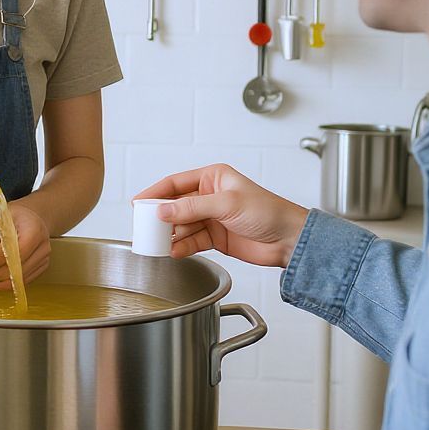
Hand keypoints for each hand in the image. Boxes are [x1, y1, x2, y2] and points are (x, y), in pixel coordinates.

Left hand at [0, 203, 50, 290]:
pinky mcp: (43, 265)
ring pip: (23, 275)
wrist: (35, 217)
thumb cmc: (16, 216)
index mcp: (33, 228)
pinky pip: (27, 279)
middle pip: (20, 266)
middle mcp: (42, 244)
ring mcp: (44, 256)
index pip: (16, 250)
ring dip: (3, 281)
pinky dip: (12, 283)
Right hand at [134, 164, 308, 268]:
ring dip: (170, 234)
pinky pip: (191, 241)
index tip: (138, 203)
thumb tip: (163, 211)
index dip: (155, 193)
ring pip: (181, 225)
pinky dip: (181, 246)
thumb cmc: (268, 212)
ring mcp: (211, 217)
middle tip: (145, 227)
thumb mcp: (226, 204)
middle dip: (161, 217)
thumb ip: (192, 208)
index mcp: (213, 177)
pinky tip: (174, 251)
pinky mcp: (215, 237)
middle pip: (175, 205)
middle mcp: (209, 196)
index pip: (175, 183)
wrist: (289, 240)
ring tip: (158, 243)